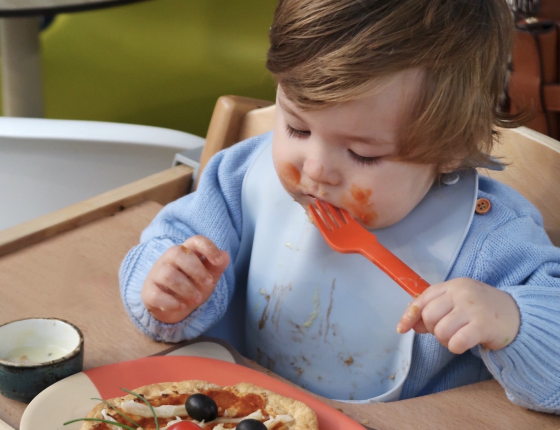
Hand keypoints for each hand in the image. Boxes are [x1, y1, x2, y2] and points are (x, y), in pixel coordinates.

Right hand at [141, 235, 229, 323]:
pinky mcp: (149, 292)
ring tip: (197, 299)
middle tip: (208, 284)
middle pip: (178, 253)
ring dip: (186, 289)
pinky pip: (156, 294)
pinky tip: (182, 306)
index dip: (208, 247)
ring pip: (168, 275)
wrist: (172, 306)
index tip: (218, 261)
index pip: (195, 240)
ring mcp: (156, 274)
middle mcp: (169, 259)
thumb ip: (217, 266)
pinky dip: (171, 302)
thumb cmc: (192, 284)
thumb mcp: (208, 276)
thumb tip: (224, 255)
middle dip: (197, 270)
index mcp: (186, 251)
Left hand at [396, 278, 519, 353]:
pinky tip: (464, 344)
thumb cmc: (482, 309)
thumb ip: (436, 309)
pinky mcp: (482, 326)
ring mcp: (472, 308)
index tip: (402, 328)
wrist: (518, 315)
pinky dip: (455, 347)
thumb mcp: (458, 301)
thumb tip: (412, 324)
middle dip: (432, 329)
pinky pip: (456, 342)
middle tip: (446, 331)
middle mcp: (461, 293)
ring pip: (441, 331)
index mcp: (453, 285)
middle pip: (429, 315)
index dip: (410, 315)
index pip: (423, 299)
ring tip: (457, 337)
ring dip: (445, 340)